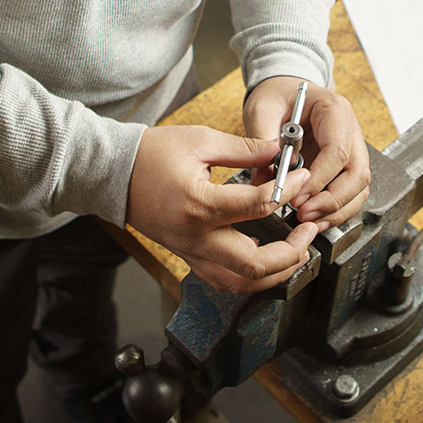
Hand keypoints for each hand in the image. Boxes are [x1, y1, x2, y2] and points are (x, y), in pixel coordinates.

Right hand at [126, 125, 318, 293]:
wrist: (113, 174)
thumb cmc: (150, 155)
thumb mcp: (200, 140)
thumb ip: (244, 148)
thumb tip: (277, 152)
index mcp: (201, 204)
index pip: (259, 206)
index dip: (289, 191)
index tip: (302, 177)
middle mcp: (197, 237)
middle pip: (255, 264)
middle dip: (291, 253)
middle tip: (309, 231)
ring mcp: (191, 251)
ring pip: (240, 282)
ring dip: (274, 274)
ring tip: (295, 253)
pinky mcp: (187, 255)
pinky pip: (223, 279)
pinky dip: (249, 276)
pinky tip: (264, 259)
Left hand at [244, 76, 369, 229]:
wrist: (285, 92)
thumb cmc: (277, 95)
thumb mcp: (262, 109)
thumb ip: (262, 140)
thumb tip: (265, 178)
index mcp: (333, 110)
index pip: (337, 150)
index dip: (319, 178)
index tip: (297, 196)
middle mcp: (349, 129)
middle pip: (357, 173)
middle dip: (332, 200)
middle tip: (304, 213)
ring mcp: (352, 147)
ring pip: (358, 187)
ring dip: (336, 209)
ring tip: (308, 220)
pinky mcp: (346, 164)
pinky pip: (351, 192)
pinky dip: (337, 209)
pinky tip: (316, 217)